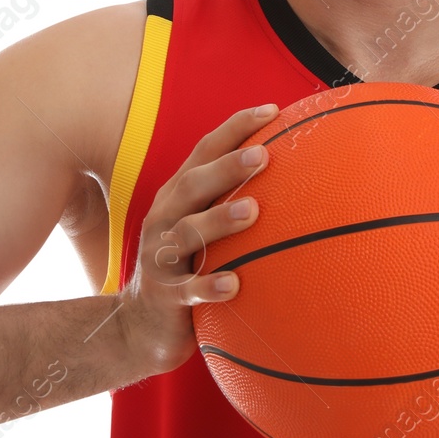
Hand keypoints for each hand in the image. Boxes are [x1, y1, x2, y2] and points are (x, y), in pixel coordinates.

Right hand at [115, 103, 274, 379]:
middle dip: (227, 167)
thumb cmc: (187, 267)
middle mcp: (165, 218)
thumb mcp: (203, 229)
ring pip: (188, 232)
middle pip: (194, 185)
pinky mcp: (165, 295)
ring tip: (253, 211)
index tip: (272, 110)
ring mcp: (161, 256)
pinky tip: (235, 284)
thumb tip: (300, 179)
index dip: (235, 128)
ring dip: (219, 220)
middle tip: (263, 155)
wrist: (138, 327)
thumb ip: (235, 200)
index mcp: (178, 196)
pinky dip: (209, 285)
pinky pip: (188, 289)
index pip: (204, 151)